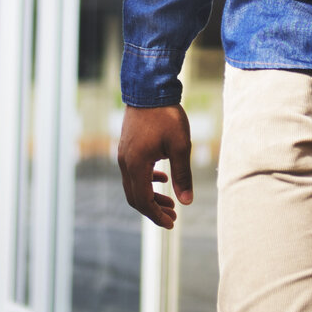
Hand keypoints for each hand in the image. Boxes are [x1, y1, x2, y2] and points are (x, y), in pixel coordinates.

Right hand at [116, 104, 193, 229]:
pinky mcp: (128, 146)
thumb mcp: (180, 146)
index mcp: (136, 165)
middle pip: (135, 197)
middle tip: (173, 217)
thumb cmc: (167, 116)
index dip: (156, 215)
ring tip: (170, 202)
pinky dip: (146, 180)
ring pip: (134, 185)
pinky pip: (134, 172)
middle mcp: (125, 162)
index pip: (142, 201)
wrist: (150, 88)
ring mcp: (124, 154)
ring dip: (150, 196)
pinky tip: (162, 177)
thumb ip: (182, 176)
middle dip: (154, 210)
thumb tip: (187, 202)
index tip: (172, 223)